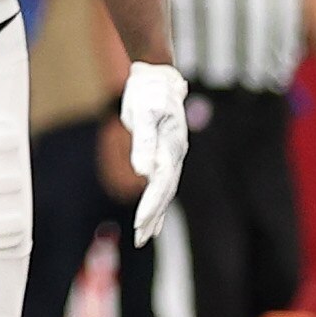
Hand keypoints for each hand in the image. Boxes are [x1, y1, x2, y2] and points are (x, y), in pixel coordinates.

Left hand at [119, 61, 188, 242]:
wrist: (156, 78)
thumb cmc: (148, 94)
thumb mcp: (143, 114)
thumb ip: (144, 142)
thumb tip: (144, 172)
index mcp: (172, 147)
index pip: (161, 183)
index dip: (152, 204)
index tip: (141, 223)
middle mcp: (174, 155)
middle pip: (165, 192)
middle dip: (153, 216)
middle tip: (140, 238)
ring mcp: (171, 155)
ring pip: (164, 191)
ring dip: (156, 214)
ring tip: (145, 236)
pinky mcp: (163, 154)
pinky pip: (162, 183)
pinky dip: (157, 202)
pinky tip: (154, 219)